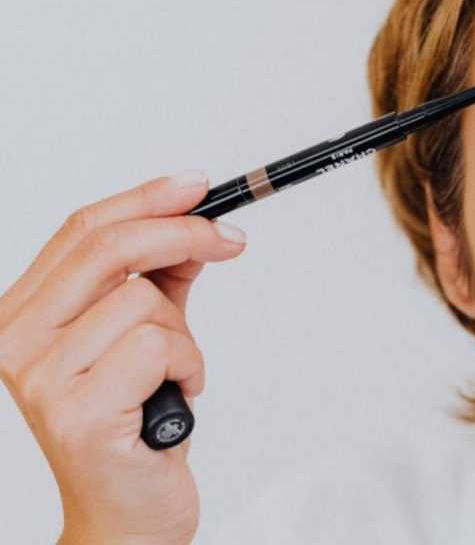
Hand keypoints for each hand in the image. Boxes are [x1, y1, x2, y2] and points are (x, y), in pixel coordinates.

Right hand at [0, 172, 246, 544]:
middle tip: (231, 241)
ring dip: (184, 336)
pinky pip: (159, 346)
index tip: (199, 185)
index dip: (146, 198)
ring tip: (174, 376)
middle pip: (107, 248)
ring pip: (144, 300)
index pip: (80, 230)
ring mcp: (43, 378)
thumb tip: (195, 224)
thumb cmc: (135, 427)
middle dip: (184, 233)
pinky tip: (176, 397)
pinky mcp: (79, 413)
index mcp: (24, 315)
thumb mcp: (147, 336)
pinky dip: (189, 366)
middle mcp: (18, 342)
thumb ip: (160, 280)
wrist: (128, 514)